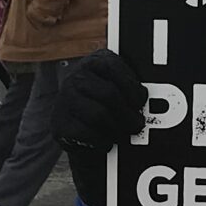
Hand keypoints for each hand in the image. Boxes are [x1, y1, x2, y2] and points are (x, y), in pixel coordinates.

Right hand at [57, 49, 147, 200]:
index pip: (112, 66)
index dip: (130, 85)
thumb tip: (146, 99)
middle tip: (138, 125)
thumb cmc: (110, 108)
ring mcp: (63, 101)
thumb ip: (131, 87)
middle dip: (128, 113)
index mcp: (93, 63)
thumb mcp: (120, 90)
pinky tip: (107, 143)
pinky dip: (101, 141)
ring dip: (117, 129)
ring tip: (125, 134)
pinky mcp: (58, 125)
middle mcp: (75, 77)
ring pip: (98, 115)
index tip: (141, 100)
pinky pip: (86, 134)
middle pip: (108, 94)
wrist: (83, 135)